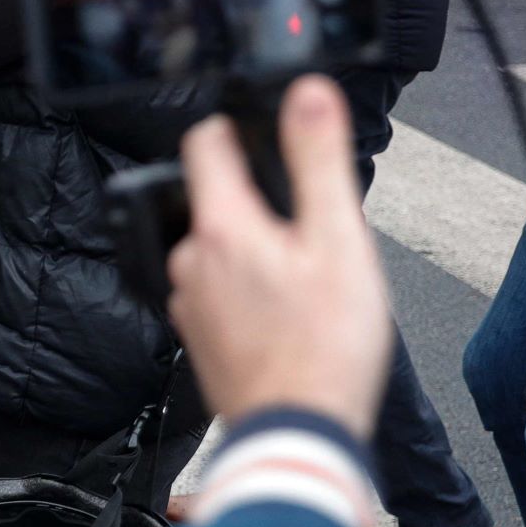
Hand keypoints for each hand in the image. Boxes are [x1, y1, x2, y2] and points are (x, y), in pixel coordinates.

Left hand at [167, 77, 393, 439]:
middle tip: (310, 233)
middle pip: (217, 199)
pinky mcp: (195, 333)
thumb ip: (317, 161)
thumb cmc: (324, 346)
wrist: (297, 431)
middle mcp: (189, 257)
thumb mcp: (337, 240)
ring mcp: (188, 299)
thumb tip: (307, 95)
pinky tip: (285, 315)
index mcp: (220, 225)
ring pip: (220, 247)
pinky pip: (219, 290)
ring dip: (256, 250)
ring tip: (304, 282)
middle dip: (261, 203)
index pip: (204, 143)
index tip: (263, 134)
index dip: (235, 128)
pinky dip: (248, 290)